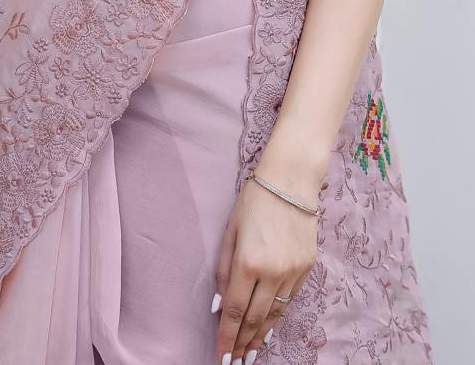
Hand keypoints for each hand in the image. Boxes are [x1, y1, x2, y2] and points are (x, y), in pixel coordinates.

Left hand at [211, 167, 319, 363]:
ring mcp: (292, 272)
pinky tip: (269, 326)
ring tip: (250, 353)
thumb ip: (223, 269)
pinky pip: (289, 300)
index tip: (221, 356)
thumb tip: (220, 305)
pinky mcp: (307, 268)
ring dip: (261, 336)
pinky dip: (277, 316)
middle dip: (243, 343)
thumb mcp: (230, 230)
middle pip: (255, 318)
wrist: (291, 181)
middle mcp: (272, 272)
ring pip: (274, 314)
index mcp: (248, 262)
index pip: (235, 311)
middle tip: (234, 362)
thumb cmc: (254, 200)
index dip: (227, 337)